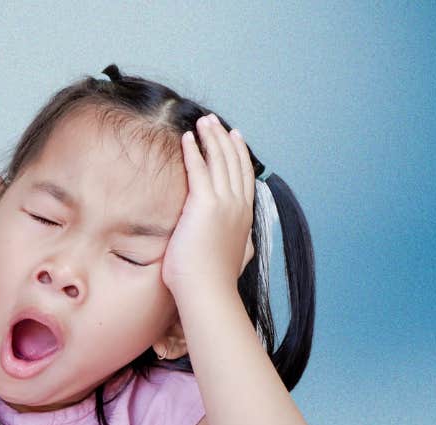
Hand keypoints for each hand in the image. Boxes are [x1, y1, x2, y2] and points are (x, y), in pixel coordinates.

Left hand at [161, 114, 255, 295]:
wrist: (208, 292)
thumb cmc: (214, 281)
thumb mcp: (237, 258)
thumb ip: (242, 245)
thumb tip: (247, 244)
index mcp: (245, 216)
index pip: (244, 176)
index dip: (239, 153)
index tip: (234, 137)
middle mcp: (238, 205)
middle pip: (233, 162)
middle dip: (224, 138)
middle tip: (214, 122)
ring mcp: (224, 204)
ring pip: (219, 161)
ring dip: (210, 138)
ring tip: (202, 122)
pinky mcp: (205, 205)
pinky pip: (199, 169)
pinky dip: (194, 151)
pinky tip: (188, 138)